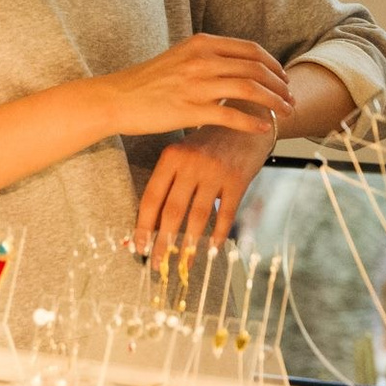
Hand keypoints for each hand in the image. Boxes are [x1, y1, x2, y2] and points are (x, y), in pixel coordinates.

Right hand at [83, 33, 291, 139]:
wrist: (116, 98)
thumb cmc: (147, 81)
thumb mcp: (180, 57)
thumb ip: (208, 58)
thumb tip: (236, 66)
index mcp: (202, 44)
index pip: (251, 50)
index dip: (273, 65)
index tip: (283, 79)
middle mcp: (202, 60)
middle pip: (256, 68)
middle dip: (280, 85)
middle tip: (291, 99)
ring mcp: (196, 84)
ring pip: (249, 89)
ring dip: (274, 102)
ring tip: (285, 113)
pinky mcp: (190, 110)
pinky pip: (231, 115)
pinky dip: (252, 122)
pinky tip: (263, 129)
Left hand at [134, 118, 275, 257]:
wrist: (246, 120)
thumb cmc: (208, 144)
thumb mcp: (184, 154)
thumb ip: (169, 183)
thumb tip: (151, 223)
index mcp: (171, 156)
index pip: (151, 197)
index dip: (143, 226)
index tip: (139, 247)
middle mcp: (191, 163)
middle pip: (172, 211)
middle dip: (163, 242)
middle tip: (158, 264)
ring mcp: (215, 171)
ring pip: (198, 216)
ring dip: (190, 245)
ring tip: (184, 264)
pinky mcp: (238, 179)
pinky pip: (226, 213)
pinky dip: (218, 234)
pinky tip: (212, 249)